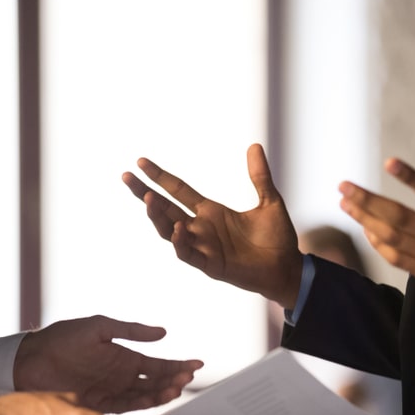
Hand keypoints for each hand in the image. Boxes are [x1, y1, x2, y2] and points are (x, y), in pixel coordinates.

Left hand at [13, 315, 202, 413]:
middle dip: (174, 381)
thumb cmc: (60, 339)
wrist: (29, 362)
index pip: (158, 364)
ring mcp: (111, 393)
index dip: (178, 364)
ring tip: (176, 389)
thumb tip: (162, 332)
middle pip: (156, 383)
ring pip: (145, 397)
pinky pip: (127, 409)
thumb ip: (131, 331)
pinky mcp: (99, 406)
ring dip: (162, 393)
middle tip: (188, 379)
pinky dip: (143, 407)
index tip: (197, 364)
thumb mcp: (98, 328)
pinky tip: (156, 404)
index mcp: (124, 357)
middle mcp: (121, 377)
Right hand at [122, 143, 304, 308]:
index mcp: (211, 212)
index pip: (178, 191)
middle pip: (165, 209)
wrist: (288, 268)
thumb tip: (254, 146)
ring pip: (170, 231)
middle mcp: (201, 228)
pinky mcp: (211, 265)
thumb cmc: (277, 238)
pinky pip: (188, 255)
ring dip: (158, 217)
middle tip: (126, 177)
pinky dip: (181, 242)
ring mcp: (204, 247)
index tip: (140, 162)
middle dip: (145, 193)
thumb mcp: (269, 201)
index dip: (160, 177)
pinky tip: (180, 227)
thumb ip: (259, 176)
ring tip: (148, 199)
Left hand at [338, 138, 414, 323]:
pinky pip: (397, 259)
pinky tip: (366, 228)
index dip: (411, 178)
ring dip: (365, 220)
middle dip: (368, 201)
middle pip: (400, 219)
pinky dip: (378, 243)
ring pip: (392, 239)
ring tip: (345, 202)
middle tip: (344, 186)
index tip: (388, 162)